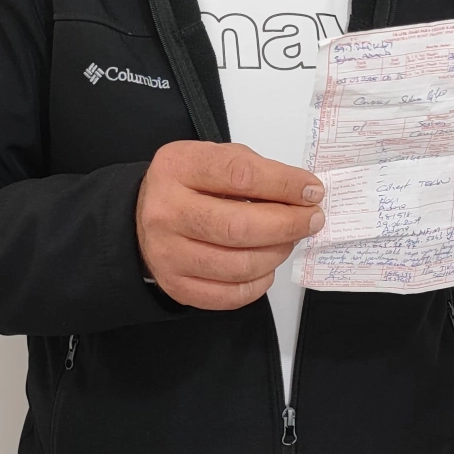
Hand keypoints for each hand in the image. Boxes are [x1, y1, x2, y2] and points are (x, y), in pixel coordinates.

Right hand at [136, 141, 325, 310]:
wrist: (142, 216)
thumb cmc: (187, 185)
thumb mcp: (214, 158)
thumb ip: (256, 171)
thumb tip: (303, 194)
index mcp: (178, 168)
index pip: (241, 175)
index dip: (284, 185)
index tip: (312, 191)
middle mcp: (167, 212)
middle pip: (239, 226)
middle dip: (287, 225)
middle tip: (312, 220)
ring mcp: (168, 253)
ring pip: (239, 265)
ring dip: (277, 253)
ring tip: (287, 240)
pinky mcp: (177, 286)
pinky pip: (230, 295)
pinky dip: (259, 283)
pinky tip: (265, 265)